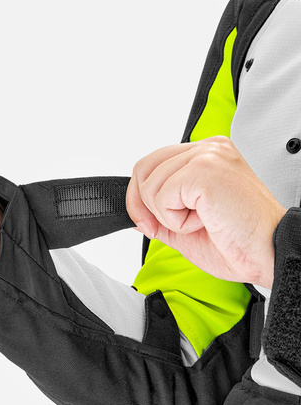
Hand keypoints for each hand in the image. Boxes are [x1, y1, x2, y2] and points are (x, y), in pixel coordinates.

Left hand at [126, 136, 286, 288]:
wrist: (270, 254)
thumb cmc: (239, 241)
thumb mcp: (184, 226)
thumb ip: (158, 213)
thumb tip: (133, 212)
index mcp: (205, 156)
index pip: (151, 164)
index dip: (139, 197)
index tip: (148, 223)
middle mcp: (208, 150)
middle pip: (144, 168)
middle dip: (144, 206)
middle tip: (170, 226)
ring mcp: (208, 156)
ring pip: (150, 185)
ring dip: (168, 215)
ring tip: (200, 220)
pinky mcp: (205, 171)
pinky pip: (162, 196)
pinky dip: (176, 219)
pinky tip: (203, 221)